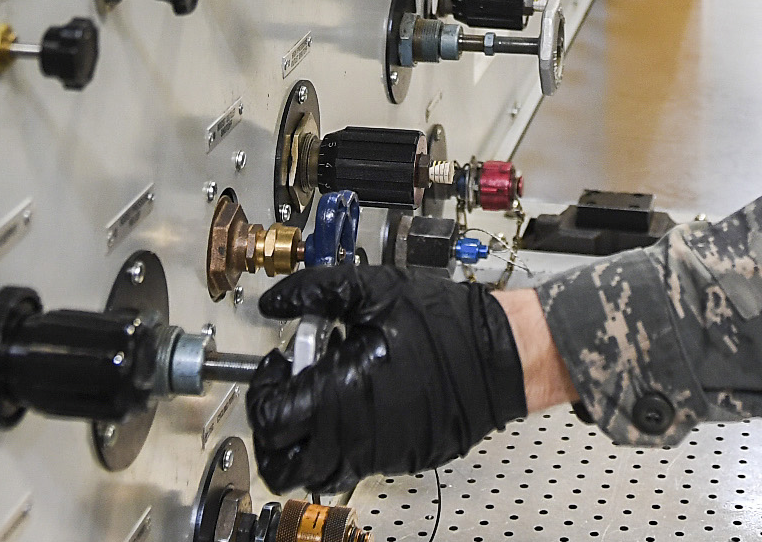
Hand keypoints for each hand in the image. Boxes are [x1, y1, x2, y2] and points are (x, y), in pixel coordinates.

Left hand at [244, 265, 525, 491]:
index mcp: (338, 395)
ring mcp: (374, 454)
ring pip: (314, 472)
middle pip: (280, 464)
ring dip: (304, 439)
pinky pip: (350, 464)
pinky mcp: (396, 461)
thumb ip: (315, 291)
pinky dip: (340, 440)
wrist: (500, 355)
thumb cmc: (445, 325)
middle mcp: (351, 436)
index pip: (268, 418)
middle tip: (287, 391)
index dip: (261, 390)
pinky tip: (358, 398)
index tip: (277, 364)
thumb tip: (276, 300)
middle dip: (272, 428)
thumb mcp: (373, 288)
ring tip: (322, 396)